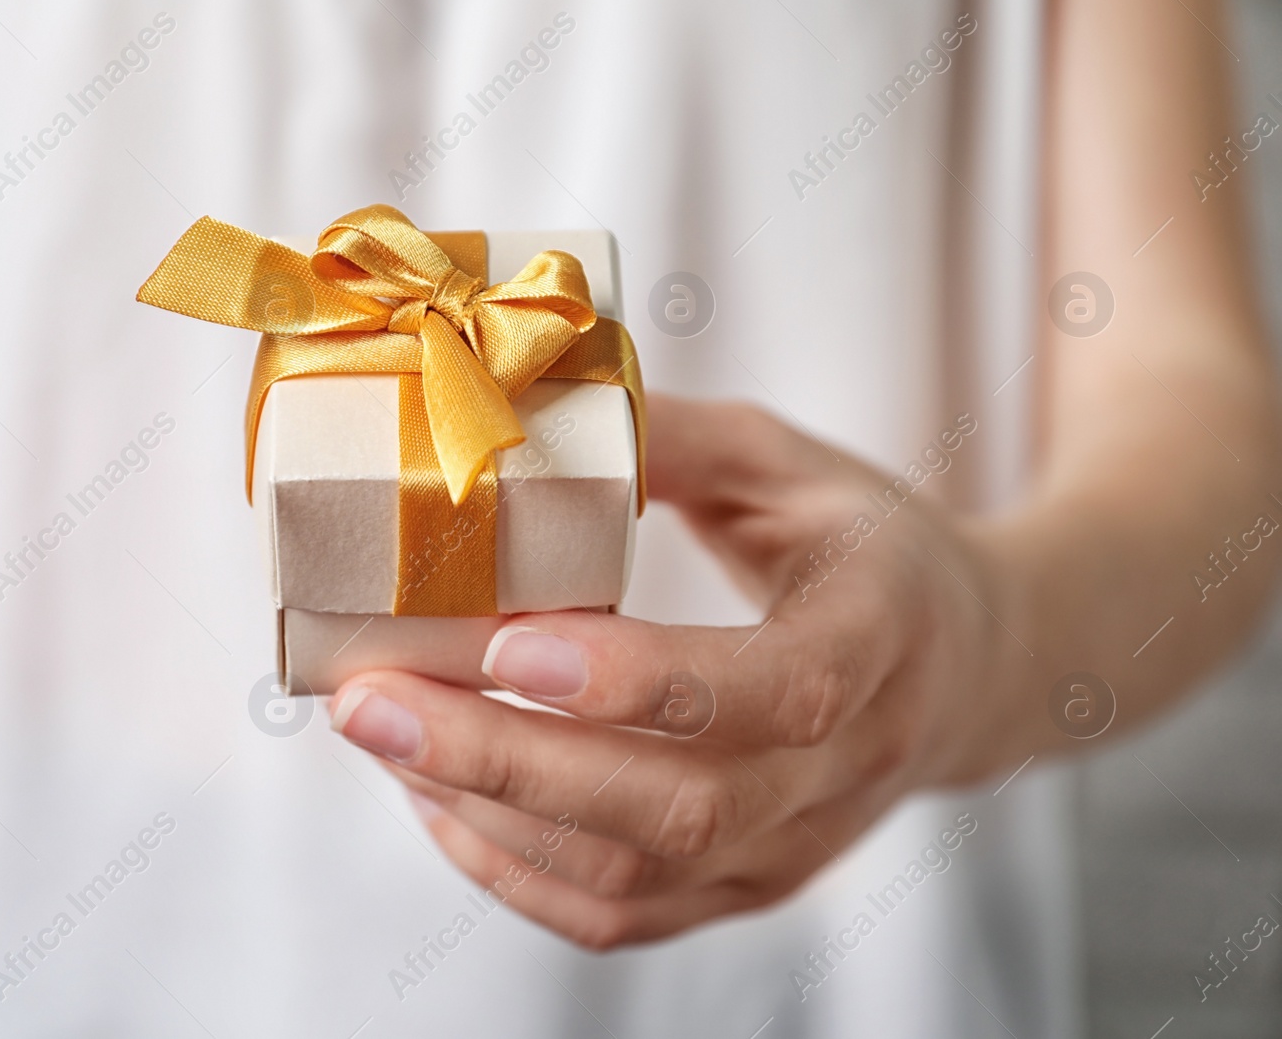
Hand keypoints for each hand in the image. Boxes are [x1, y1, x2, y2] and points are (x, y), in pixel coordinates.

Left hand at [327, 393, 1030, 947]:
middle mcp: (851, 763)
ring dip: (489, 813)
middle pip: (679, 808)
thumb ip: (671, 439)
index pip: (773, 689)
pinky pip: (621, 916)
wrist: (962, 662)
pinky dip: (513, 869)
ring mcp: (799, 843)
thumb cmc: (860, 542)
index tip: (505, 641)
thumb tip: (522, 416)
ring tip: (386, 735)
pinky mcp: (750, 883)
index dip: (639, 681)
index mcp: (881, 634)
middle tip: (370, 699)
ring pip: (634, 876)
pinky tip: (440, 800)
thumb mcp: (786, 460)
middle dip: (504, 759)